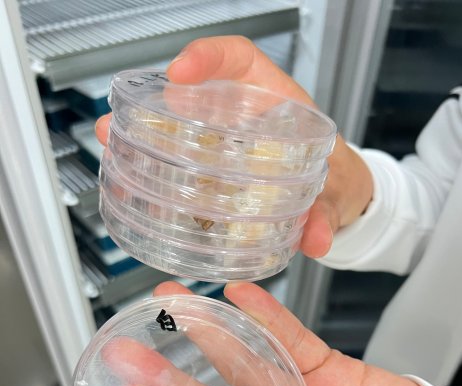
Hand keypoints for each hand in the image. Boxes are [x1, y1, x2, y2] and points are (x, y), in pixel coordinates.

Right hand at [96, 36, 372, 257]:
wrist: (333, 198)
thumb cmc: (336, 181)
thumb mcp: (335, 196)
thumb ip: (327, 215)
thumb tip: (317, 240)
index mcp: (280, 105)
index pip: (240, 61)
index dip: (208, 58)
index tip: (181, 73)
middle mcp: (245, 119)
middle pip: (195, 98)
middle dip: (152, 106)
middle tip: (121, 123)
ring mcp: (227, 146)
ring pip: (181, 131)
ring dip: (142, 138)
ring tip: (114, 149)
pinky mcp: (218, 175)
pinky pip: (185, 167)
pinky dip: (159, 175)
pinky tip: (137, 187)